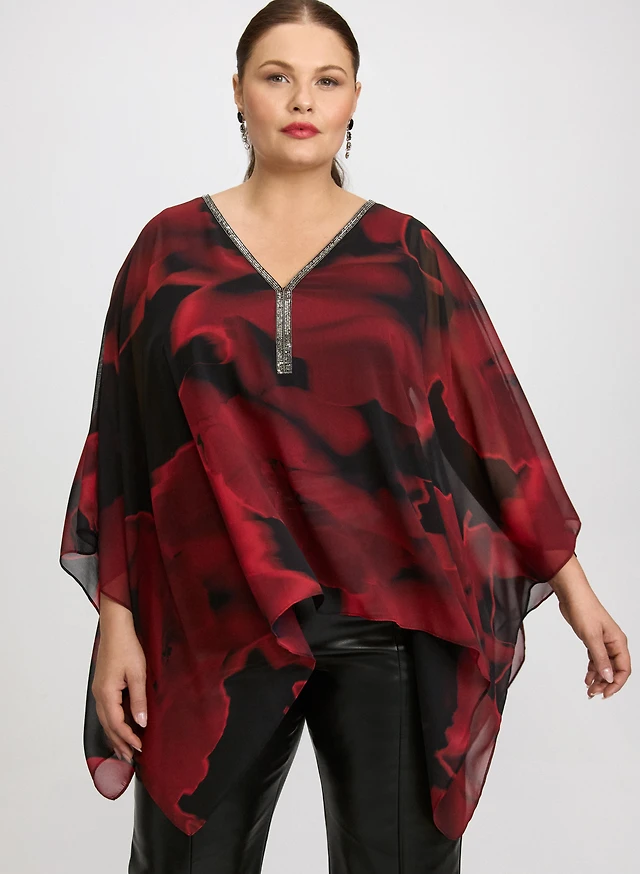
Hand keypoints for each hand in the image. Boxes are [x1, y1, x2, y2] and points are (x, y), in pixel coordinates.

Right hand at [92, 616, 147, 762]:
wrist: (116, 628)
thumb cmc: (127, 647)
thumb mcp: (138, 674)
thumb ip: (139, 700)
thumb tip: (141, 722)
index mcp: (107, 693)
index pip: (117, 724)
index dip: (128, 738)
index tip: (140, 749)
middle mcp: (99, 694)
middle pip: (108, 726)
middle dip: (119, 743)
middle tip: (130, 759)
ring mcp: (99, 690)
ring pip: (105, 720)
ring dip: (115, 735)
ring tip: (124, 749)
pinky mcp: (102, 685)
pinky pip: (106, 710)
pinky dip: (113, 723)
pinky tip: (120, 726)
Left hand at [557, 589, 630, 698]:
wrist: (572, 595)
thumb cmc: (584, 609)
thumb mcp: (591, 636)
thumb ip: (600, 658)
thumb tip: (608, 677)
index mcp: (618, 642)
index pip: (624, 669)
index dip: (616, 683)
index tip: (606, 693)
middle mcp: (613, 643)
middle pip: (615, 670)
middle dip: (606, 684)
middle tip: (594, 694)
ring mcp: (603, 642)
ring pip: (605, 666)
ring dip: (598, 679)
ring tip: (589, 690)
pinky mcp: (593, 640)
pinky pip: (596, 660)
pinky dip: (592, 670)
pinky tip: (587, 678)